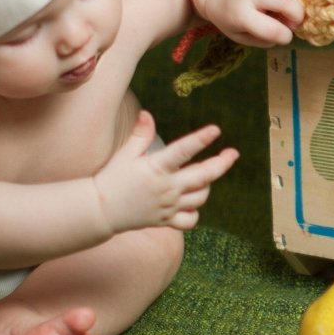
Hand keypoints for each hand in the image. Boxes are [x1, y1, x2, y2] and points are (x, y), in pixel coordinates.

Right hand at [93, 112, 237, 232]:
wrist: (100, 210)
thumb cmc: (112, 178)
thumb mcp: (125, 154)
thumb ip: (140, 135)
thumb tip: (148, 114)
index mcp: (156, 168)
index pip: (183, 151)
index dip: (201, 139)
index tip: (216, 130)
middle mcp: (167, 188)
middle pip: (203, 176)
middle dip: (222, 163)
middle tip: (233, 153)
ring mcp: (168, 206)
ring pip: (200, 197)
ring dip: (207, 185)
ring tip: (206, 175)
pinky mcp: (166, 220)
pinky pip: (190, 220)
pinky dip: (195, 212)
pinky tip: (193, 202)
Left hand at [205, 0, 306, 45]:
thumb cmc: (234, 18)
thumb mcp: (242, 36)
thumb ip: (264, 38)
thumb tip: (288, 28)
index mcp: (241, 15)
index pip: (272, 30)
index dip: (286, 36)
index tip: (285, 35)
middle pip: (284, 0)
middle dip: (298, 13)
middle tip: (293, 16)